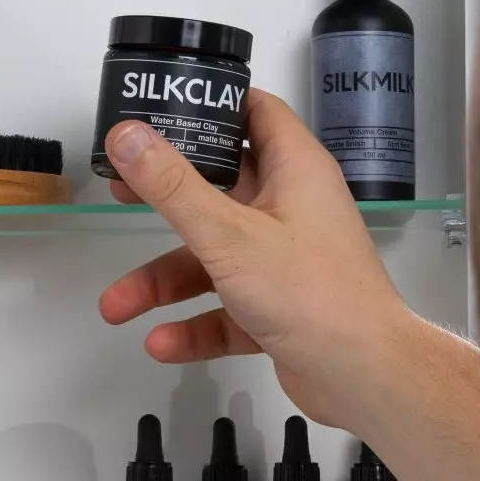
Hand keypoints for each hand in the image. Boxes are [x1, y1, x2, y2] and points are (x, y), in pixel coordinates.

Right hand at [98, 89, 411, 428]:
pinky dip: (194, 325)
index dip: (212, 105)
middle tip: (120, 192)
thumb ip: (172, 187)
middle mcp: (291, 209)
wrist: (363, 375)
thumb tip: (128, 135)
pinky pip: (226, 309)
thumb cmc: (311, 293)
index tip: (164, 106)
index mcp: (294, 170)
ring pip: (214, 260)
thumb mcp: (228, 235)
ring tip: (116, 305)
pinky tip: (160, 342)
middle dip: (166, 199)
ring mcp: (284, 261)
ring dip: (165, 282)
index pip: (255, 114)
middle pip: (219, 189)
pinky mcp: (279, 308)